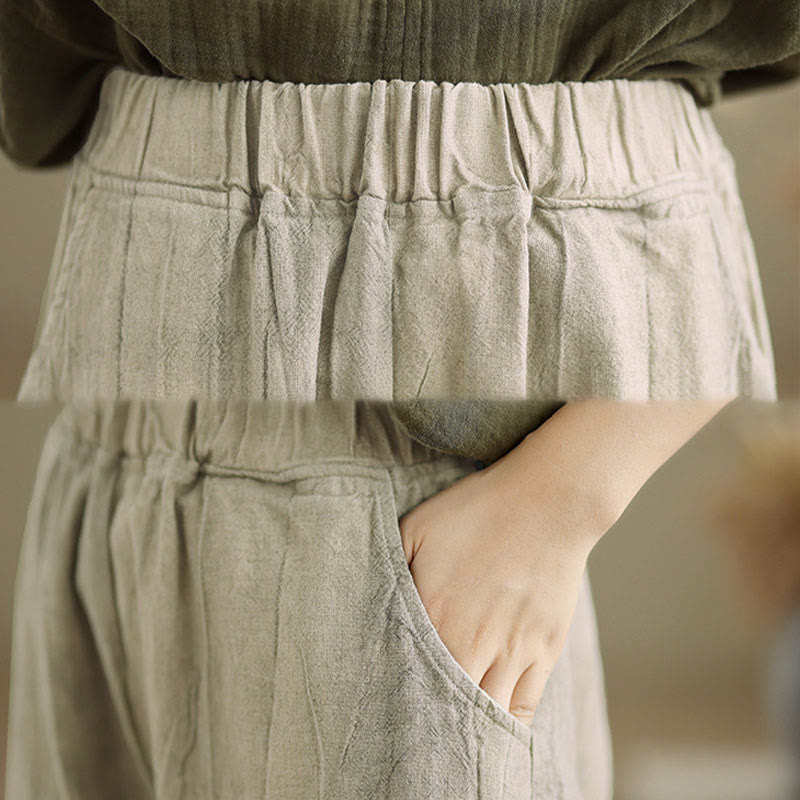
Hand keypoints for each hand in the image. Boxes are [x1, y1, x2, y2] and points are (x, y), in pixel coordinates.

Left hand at [397, 451, 599, 727]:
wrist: (548, 501)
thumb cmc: (477, 510)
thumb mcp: (416, 528)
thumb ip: (390, 569)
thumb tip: (371, 602)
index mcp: (433, 616)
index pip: (405, 681)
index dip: (393, 706)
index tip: (380, 721)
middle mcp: (471, 644)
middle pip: (444, 711)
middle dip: (427, 734)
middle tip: (410, 749)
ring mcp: (512, 652)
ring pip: (485, 717)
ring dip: (467, 735)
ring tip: (448, 753)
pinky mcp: (544, 652)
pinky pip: (524, 706)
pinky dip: (506, 728)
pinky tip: (493, 737)